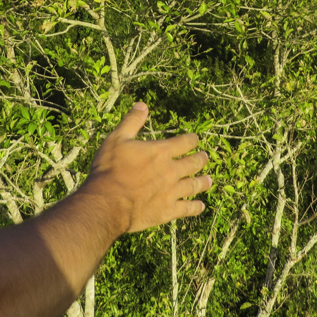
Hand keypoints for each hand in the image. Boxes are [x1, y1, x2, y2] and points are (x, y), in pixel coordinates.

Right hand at [80, 102, 212, 233]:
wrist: (107, 203)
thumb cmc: (109, 169)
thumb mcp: (117, 139)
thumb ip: (132, 122)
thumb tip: (142, 105)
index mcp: (161, 152)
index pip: (185, 142)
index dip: (192, 139)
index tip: (195, 139)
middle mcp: (171, 171)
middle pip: (193, 163)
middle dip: (201, 159)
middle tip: (205, 158)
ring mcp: (172, 192)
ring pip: (194, 185)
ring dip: (203, 182)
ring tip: (209, 180)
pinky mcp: (168, 211)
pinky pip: (187, 209)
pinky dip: (196, 207)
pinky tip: (201, 206)